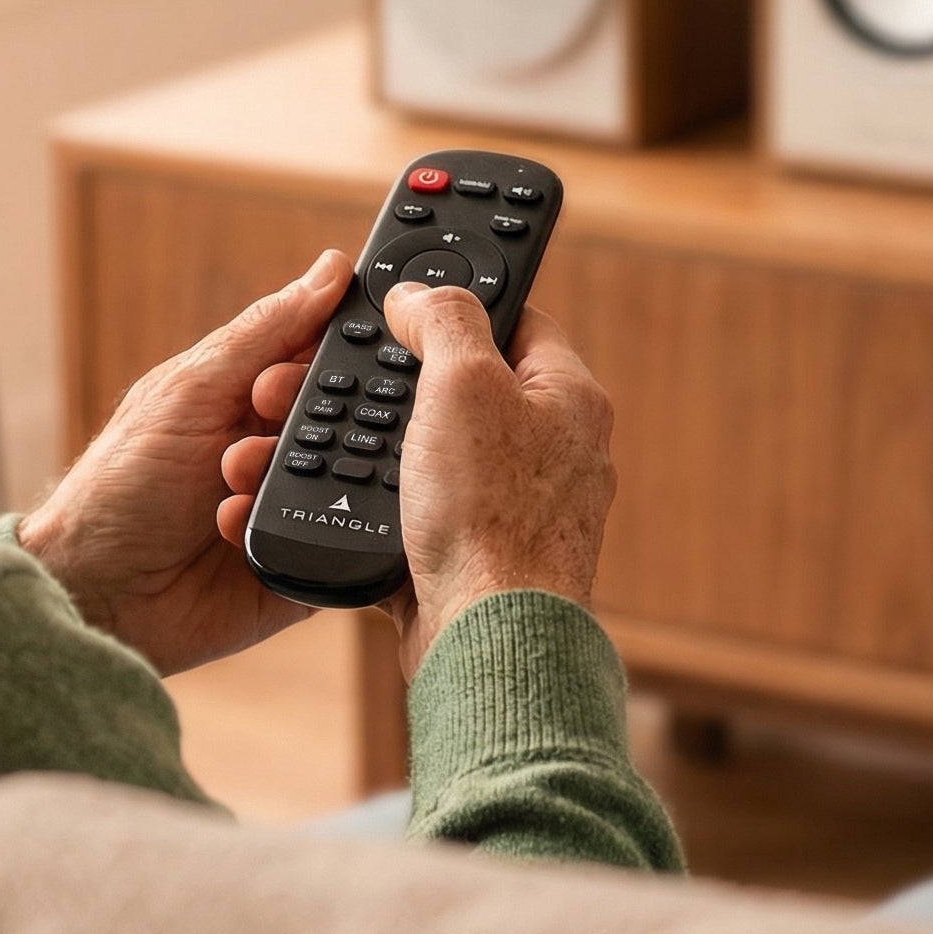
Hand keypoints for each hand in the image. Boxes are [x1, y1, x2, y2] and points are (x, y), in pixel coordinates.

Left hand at [19, 249, 350, 674]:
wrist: (96, 595)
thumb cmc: (119, 485)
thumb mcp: (188, 389)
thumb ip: (265, 331)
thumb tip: (330, 269)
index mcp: (254, 396)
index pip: (323, 357)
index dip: (328, 352)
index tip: (301, 359)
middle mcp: (280, 449)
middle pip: (347, 417)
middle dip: (308, 420)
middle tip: (261, 421)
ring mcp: (296, 507)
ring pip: (352, 479)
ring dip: (287, 474)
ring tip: (229, 479)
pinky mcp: (306, 563)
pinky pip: (342, 543)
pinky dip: (291, 527)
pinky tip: (232, 526)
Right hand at [373, 282, 615, 677]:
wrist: (487, 638)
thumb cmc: (491, 516)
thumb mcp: (462, 382)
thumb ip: (444, 320)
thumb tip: (418, 295)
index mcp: (570, 399)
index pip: (518, 319)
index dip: (462, 303)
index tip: (414, 301)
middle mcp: (557, 453)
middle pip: (475, 389)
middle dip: (416, 383)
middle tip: (375, 377)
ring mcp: (522, 510)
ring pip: (446, 455)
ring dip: (398, 449)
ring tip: (363, 444)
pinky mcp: (483, 558)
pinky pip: (431, 515)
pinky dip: (393, 508)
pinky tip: (366, 506)